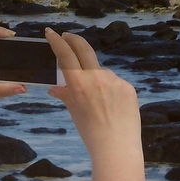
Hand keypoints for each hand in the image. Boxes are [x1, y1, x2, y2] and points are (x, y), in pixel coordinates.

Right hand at [43, 28, 140, 159]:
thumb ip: (65, 95)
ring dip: (95, 77)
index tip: (51, 33)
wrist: (116, 147)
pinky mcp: (128, 87)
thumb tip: (56, 88)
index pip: (65, 55)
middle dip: (73, 39)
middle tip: (67, 35)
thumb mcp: (74, 111)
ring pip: (101, 72)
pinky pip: (115, 82)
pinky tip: (111, 106)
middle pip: (84, 49)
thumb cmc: (90, 132)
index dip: (56, 41)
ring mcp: (114, 81)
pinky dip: (109, 89)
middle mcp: (96, 77)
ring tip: (97, 101)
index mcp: (79, 84)